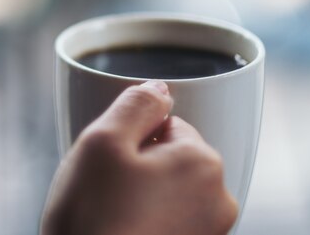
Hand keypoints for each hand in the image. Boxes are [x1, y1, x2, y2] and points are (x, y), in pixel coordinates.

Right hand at [41, 81, 237, 234]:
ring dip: (141, 193)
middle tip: (107, 190)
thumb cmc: (91, 218)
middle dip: (139, 164)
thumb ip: (136, 103)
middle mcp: (218, 198)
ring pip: (168, 188)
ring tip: (113, 215)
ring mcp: (209, 231)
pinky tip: (122, 230)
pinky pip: (169, 218)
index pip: (166, 124)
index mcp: (202, 161)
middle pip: (171, 156)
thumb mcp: (102, 141)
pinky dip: (147, 219)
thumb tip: (160, 88)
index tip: (110, 164)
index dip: (130, 138)